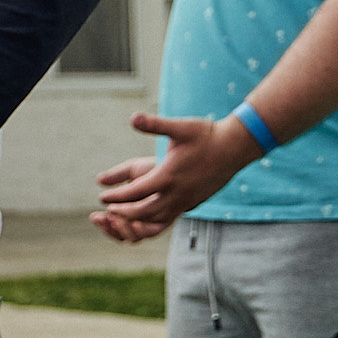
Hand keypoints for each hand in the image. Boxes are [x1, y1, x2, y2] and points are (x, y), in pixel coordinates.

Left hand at [91, 112, 259, 240]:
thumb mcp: (180, 127)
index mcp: (169, 176)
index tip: (102, 198)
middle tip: (108, 213)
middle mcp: (178, 193)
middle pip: (145, 212)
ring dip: (139, 220)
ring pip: (159, 219)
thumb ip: (155, 124)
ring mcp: (188, 201)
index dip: (117, 197)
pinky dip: (155, 220)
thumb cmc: (206, 134)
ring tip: (124, 217)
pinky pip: (171, 217)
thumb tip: (132, 117)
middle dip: (124, 214)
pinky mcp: (194, 203)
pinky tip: (146, 215)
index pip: (136, 192)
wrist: (236, 148)